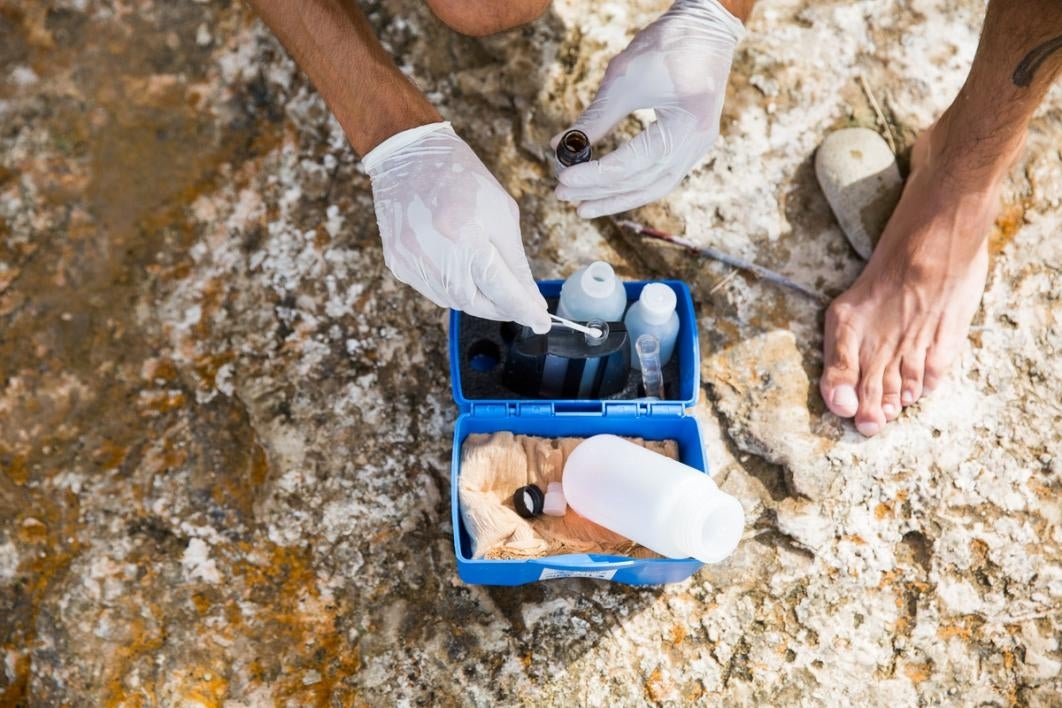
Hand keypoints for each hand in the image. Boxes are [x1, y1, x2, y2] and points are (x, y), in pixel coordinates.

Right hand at [364, 122, 550, 332]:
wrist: (410, 154)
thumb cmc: (462, 177)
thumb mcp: (502, 213)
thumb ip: (515, 261)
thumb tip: (530, 297)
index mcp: (466, 237)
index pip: (501, 289)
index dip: (524, 310)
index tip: (541, 322)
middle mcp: (435, 255)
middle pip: (477, 303)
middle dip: (502, 307)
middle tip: (520, 304)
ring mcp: (412, 262)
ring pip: (455, 301)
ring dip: (478, 299)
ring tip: (490, 281)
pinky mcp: (398, 263)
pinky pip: (433, 291)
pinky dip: (454, 289)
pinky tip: (461, 270)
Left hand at [553, 0, 743, 217]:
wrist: (707, 28)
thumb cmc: (667, 45)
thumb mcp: (624, 78)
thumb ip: (595, 118)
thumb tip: (559, 147)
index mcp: (686, 125)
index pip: (632, 164)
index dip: (595, 175)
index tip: (562, 179)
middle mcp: (698, 144)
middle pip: (642, 182)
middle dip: (600, 191)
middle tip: (562, 194)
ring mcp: (698, 147)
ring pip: (653, 187)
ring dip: (615, 198)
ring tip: (582, 206)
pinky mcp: (691, 146)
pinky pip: (660, 177)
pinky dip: (632, 186)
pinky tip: (607, 192)